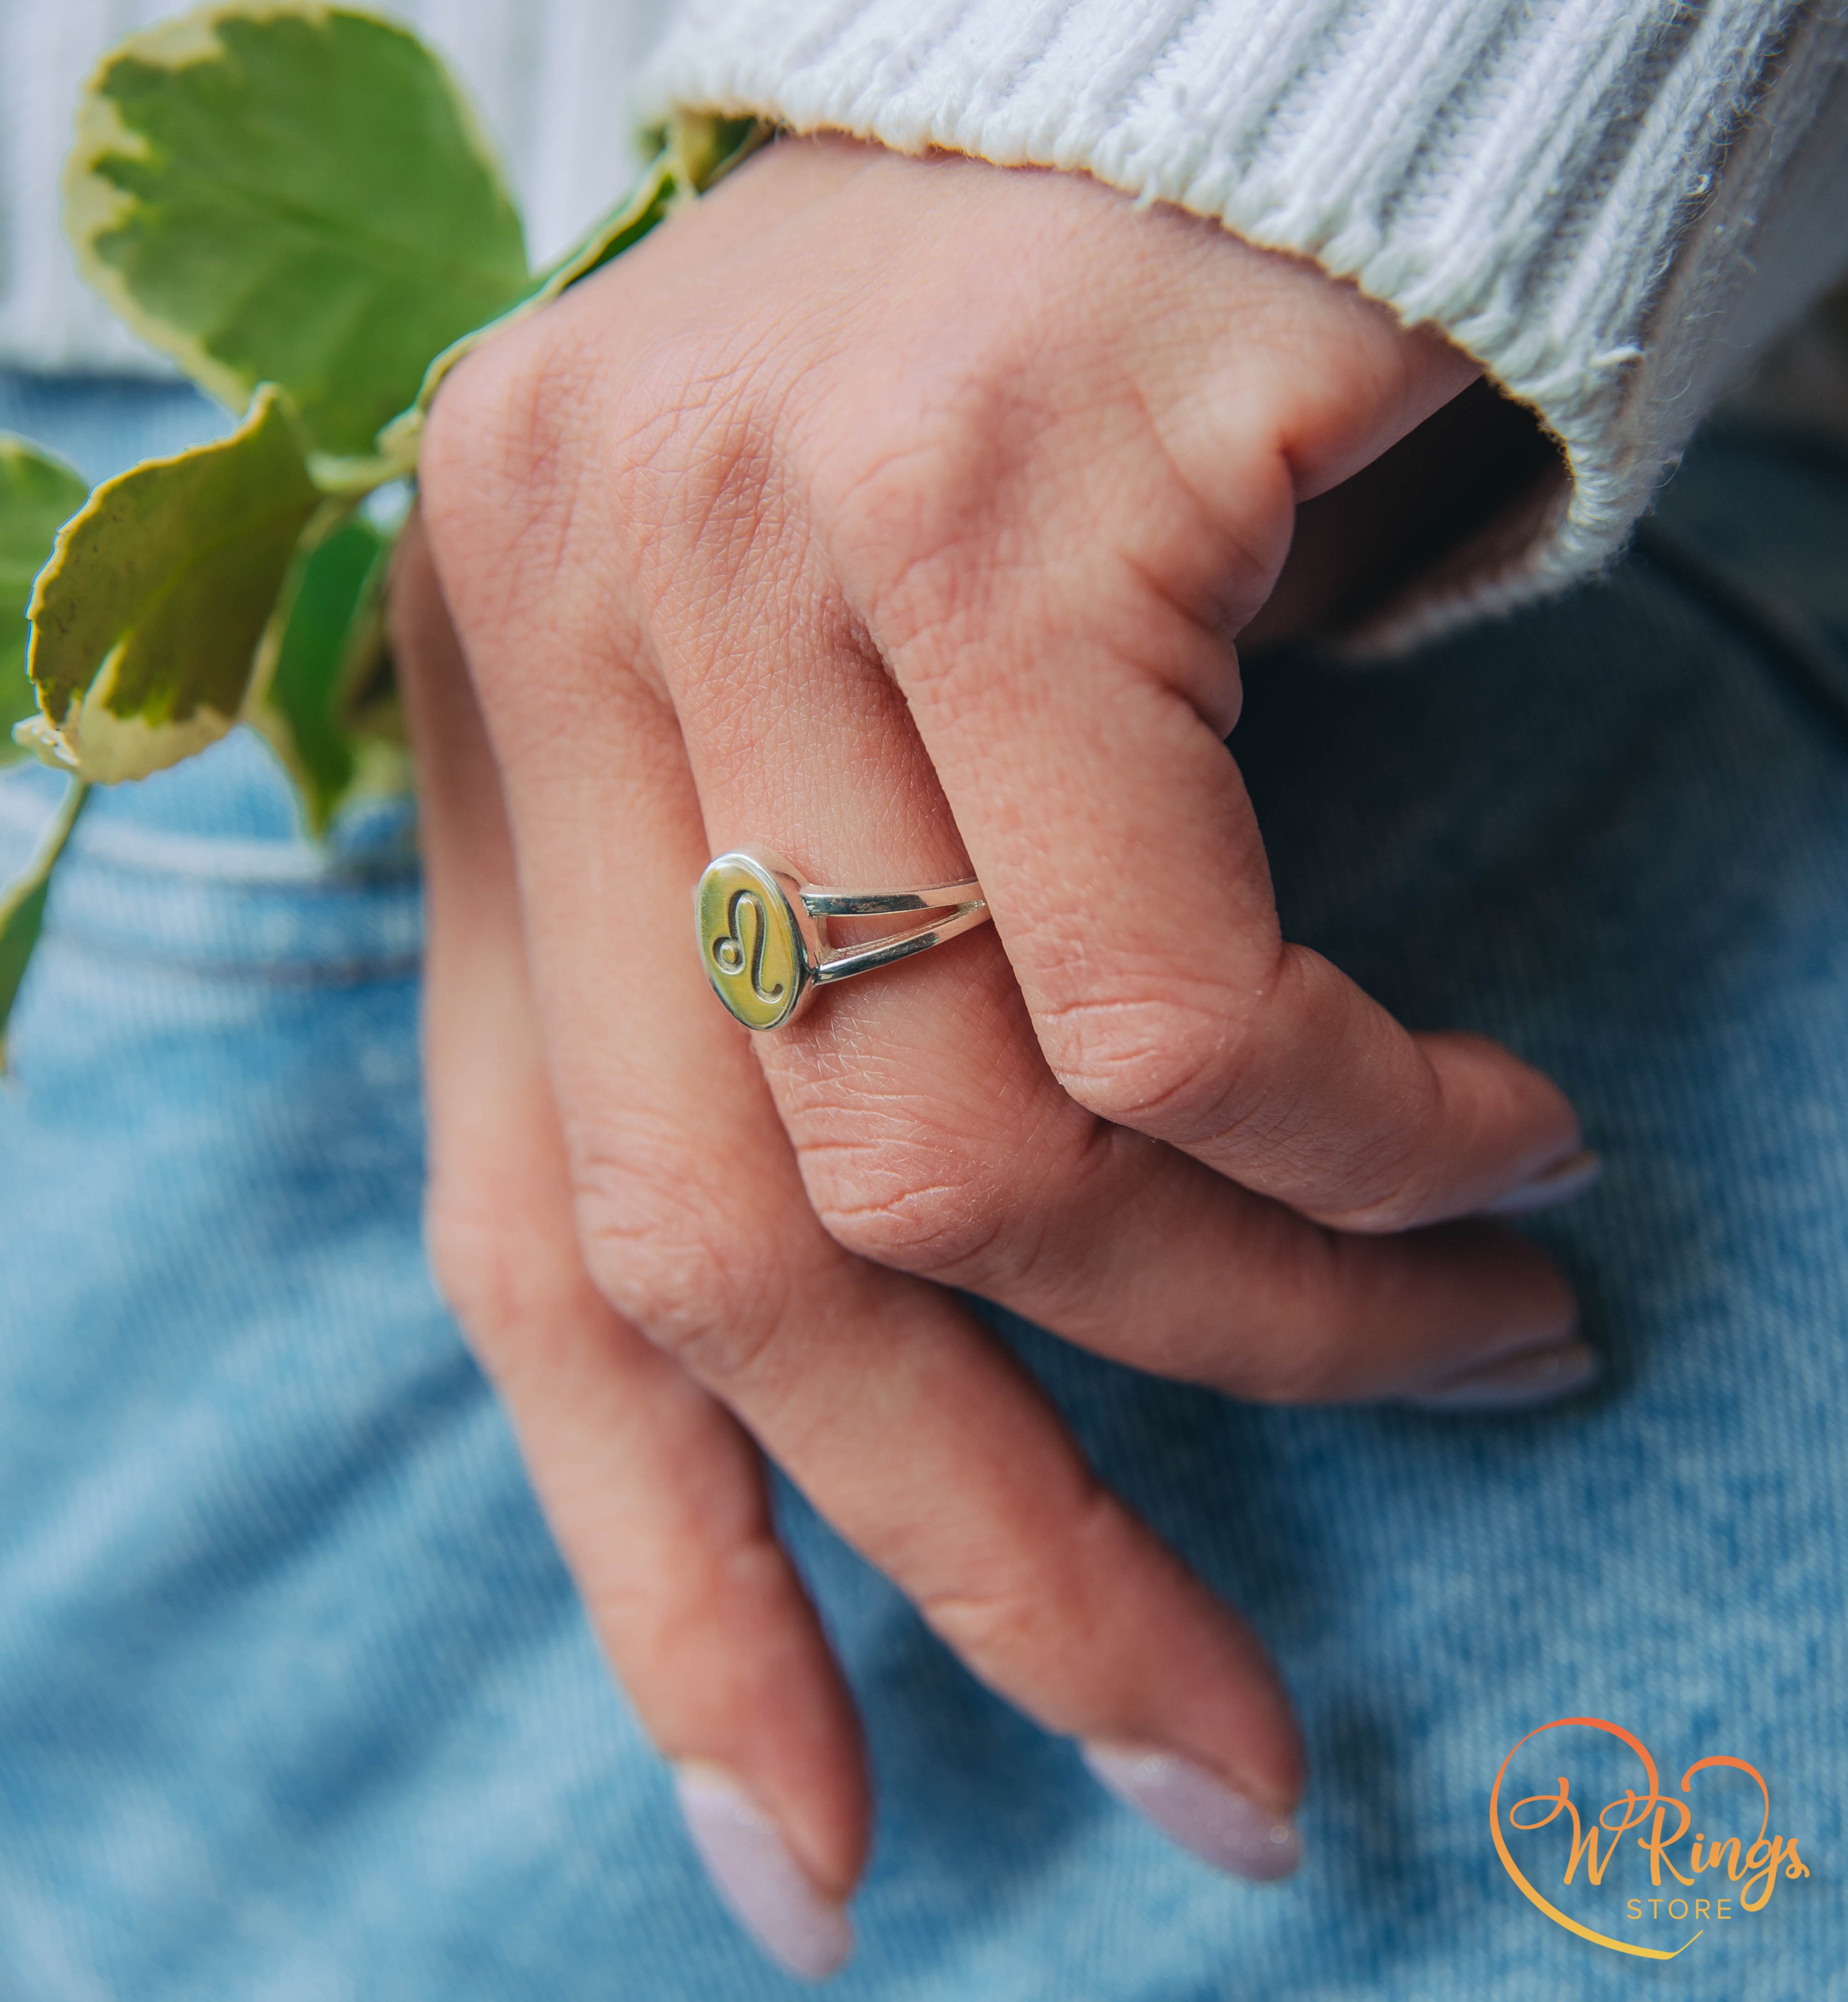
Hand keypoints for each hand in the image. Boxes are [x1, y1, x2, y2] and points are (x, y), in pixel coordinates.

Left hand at [400, 136, 1590, 1976]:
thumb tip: (916, 1369)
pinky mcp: (981, 505)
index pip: (526, 1243)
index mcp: (511, 721)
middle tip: (1219, 1743)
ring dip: (1257, 1327)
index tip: (811, 1845)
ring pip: (981, 1150)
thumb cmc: (1055, 452)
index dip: (665, 1582)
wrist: (1197, 88)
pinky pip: (1174, 993)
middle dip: (1003, 1557)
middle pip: (746, 1247)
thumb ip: (817, 1018)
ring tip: (1463, 1334)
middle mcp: (574, 623)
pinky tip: (1481, 1147)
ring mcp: (758, 552)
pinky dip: (1352, 1138)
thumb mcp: (868, 755)